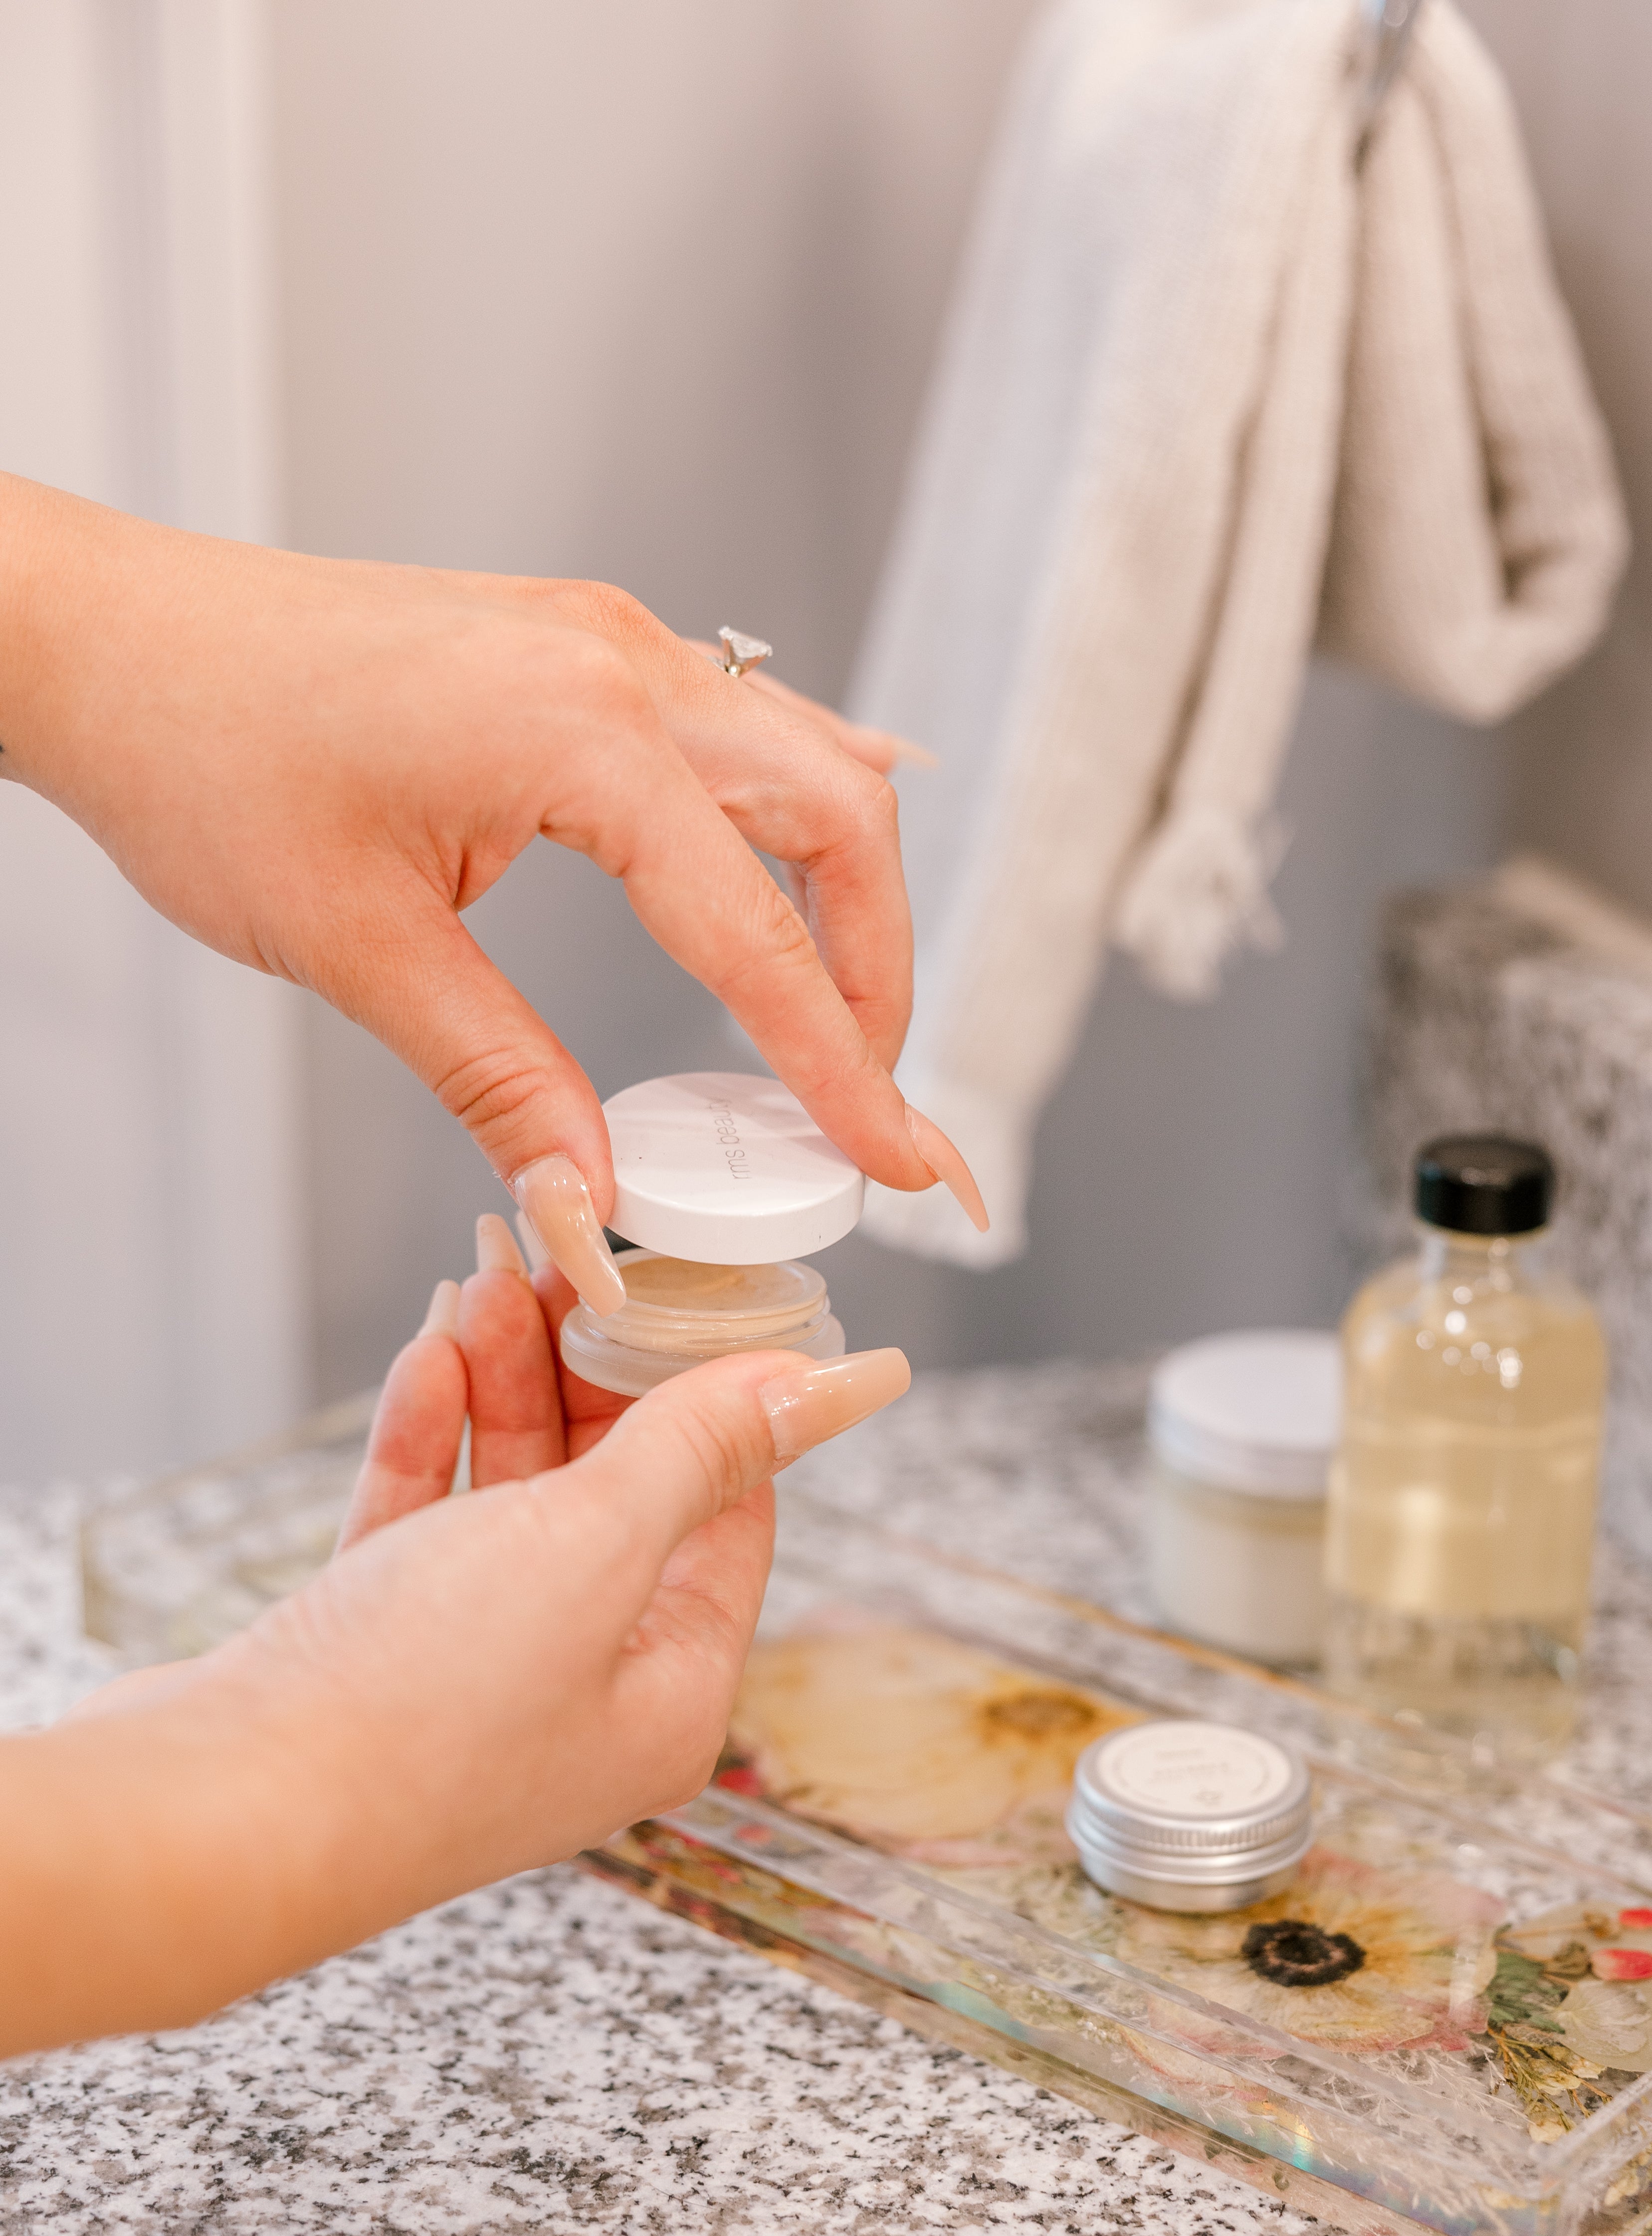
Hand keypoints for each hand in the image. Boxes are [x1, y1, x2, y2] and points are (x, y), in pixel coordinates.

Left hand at [0, 477, 985, 1311]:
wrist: (113, 640)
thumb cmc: (203, 754)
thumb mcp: (358, 947)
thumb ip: (501, 1079)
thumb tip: (593, 1201)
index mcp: (582, 733)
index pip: (760, 936)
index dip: (843, 1068)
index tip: (902, 1162)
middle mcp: (624, 664)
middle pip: (843, 823)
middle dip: (878, 974)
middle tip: (864, 1100)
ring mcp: (610, 640)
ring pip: (811, 764)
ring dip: (845, 896)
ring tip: (831, 1022)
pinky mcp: (582, 647)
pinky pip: (745, 728)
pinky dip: (789, 824)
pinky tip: (787, 887)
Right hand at [0, 1217, 908, 2055]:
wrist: (210, 1815)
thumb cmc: (419, 1706)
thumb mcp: (595, 1546)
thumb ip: (704, 1449)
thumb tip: (843, 1384)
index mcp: (672, 1692)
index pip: (731, 1510)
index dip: (718, 1389)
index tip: (697, 1283)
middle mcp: (584, 1691)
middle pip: (620, 1495)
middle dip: (590, 1369)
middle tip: (566, 1259)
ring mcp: (473, 1676)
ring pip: (512, 1498)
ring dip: (503, 1383)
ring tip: (488, 1274)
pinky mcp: (372, 1653)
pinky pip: (423, 1522)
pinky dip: (430, 1436)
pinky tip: (430, 1352)